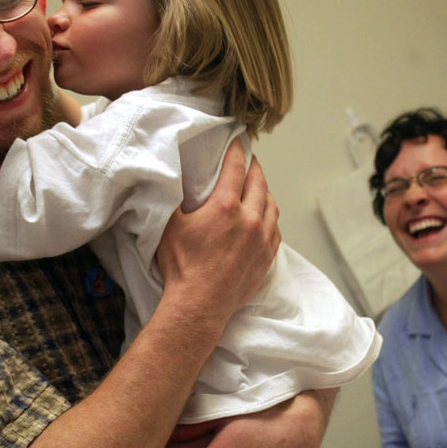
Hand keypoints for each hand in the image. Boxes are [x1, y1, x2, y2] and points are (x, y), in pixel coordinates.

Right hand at [156, 138, 279, 331]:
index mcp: (226, 207)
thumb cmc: (182, 267)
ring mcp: (261, 240)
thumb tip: (177, 179)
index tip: (237, 141)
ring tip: (258, 187)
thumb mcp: (170, 225)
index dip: (237, 151)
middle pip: (260, 183)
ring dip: (265, 192)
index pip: (236, 169)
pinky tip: (264, 217)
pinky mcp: (266, 258)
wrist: (199, 306)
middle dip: (255, 168)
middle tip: (249, 161)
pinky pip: (276, 230)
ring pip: (272, 206)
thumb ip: (176, 199)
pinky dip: (270, 218)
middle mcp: (249, 220)